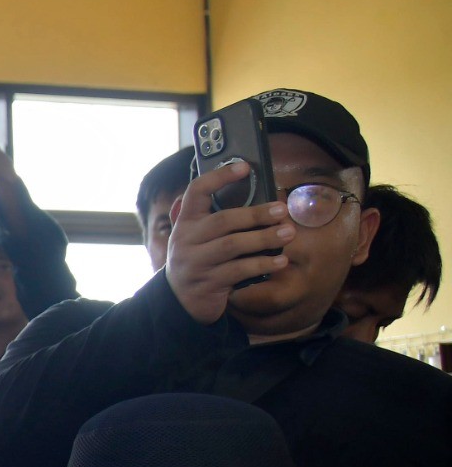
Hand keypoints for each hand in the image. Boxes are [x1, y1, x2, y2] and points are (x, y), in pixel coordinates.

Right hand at [165, 159, 293, 325]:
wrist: (179, 299)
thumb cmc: (199, 259)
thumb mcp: (198, 237)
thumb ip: (218, 220)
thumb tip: (261, 201)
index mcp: (186, 222)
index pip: (196, 191)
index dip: (219, 177)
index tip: (244, 167)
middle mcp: (187, 239)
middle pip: (222, 221)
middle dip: (255, 214)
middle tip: (282, 210)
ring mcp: (196, 262)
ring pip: (232, 245)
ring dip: (264, 238)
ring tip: (288, 233)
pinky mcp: (208, 283)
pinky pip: (239, 271)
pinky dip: (262, 264)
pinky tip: (280, 261)